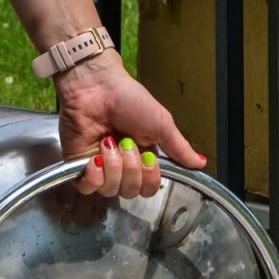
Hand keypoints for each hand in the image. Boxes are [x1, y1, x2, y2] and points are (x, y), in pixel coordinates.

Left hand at [56, 51, 206, 198]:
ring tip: (108, 141)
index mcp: (142, 159)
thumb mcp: (161, 124)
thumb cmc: (128, 99)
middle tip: (126, 142)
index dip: (149, 178)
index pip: (149, 188)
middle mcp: (122, 167)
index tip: (148, 156)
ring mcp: (99, 168)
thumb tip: (200, 164)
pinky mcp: (77, 166)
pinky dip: (93, 176)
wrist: (97, 86)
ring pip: (110, 190)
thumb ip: (179, 148)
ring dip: (113, 166)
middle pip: (130, 192)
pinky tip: (95, 157)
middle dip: (131, 168)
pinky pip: (88, 188)